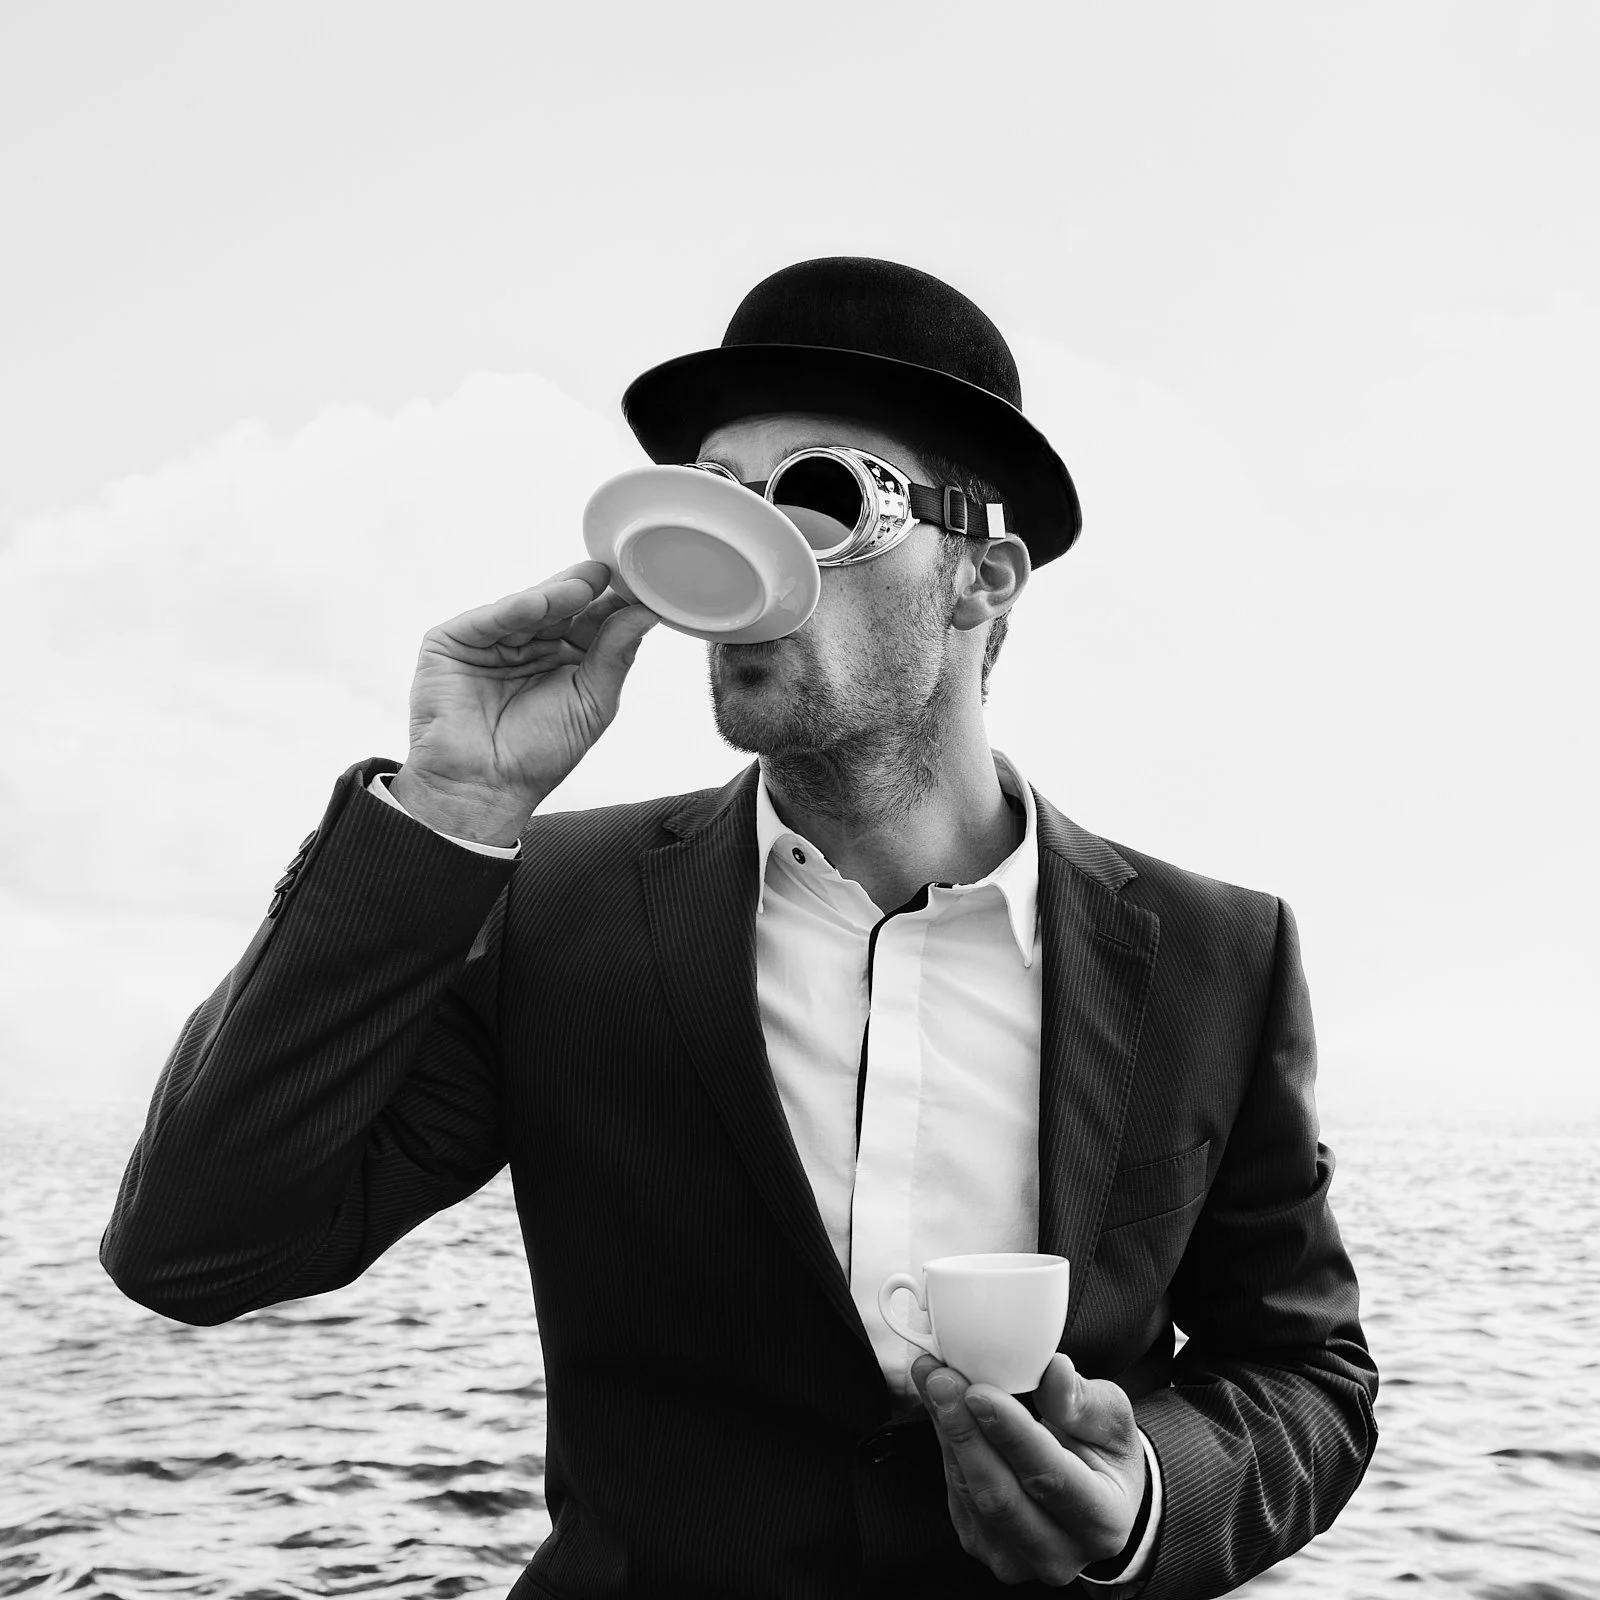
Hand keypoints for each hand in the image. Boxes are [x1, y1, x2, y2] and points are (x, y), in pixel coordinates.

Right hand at [394, 560, 657, 841]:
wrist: (483, 788)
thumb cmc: (537, 756)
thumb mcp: (592, 703)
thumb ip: (615, 655)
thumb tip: (645, 614)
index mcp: (564, 658)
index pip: (591, 619)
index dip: (613, 602)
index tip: (639, 583)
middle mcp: (528, 644)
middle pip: (561, 606)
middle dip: (586, 589)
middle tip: (612, 572)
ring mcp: (491, 640)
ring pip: (528, 606)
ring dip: (555, 595)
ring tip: (584, 586)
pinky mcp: (453, 641)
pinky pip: (488, 619)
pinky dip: (513, 610)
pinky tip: (538, 604)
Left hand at [912, 1352, 1146, 1586]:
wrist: (1091, 1495)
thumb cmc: (1103, 1452)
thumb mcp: (1111, 1420)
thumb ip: (1083, 1400)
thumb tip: (1055, 1369)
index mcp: (1102, 1522)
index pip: (1050, 1477)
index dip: (1011, 1434)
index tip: (979, 1391)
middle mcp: (1059, 1554)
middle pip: (1000, 1495)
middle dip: (965, 1431)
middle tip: (941, 1377)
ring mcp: (1016, 1559)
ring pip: (970, 1493)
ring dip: (947, 1431)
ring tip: (932, 1378)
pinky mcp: (982, 1544)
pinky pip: (956, 1493)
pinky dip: (946, 1443)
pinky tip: (941, 1404)